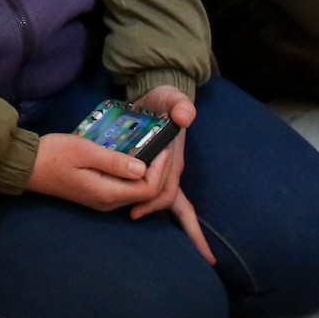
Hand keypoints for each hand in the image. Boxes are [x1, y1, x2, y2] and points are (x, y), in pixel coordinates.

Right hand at [26, 133, 156, 210]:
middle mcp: (108, 203)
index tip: (162, 146)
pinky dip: (135, 174)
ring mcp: (102, 200)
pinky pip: (125, 188)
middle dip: (159, 171)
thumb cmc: (54, 154)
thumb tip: (143, 168)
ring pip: (136, 192)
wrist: (27, 166)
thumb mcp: (85, 151)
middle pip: (146, 194)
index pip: (148, 190)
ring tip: (151, 148)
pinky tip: (134, 156)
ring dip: (148, 172)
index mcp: (107, 194)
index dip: (161, 170)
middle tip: (162, 145)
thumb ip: (114, 161)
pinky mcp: (97, 194)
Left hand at [129, 85, 214, 264]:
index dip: (166, 211)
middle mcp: (171, 169)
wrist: (161, 96)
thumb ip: (181, 105)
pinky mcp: (152, 163)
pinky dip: (145, 197)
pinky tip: (133, 202)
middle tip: (134, 217)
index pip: (171, 193)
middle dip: (158, 213)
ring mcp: (163, 168)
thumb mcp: (173, 98)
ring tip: (133, 214)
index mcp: (174, 161)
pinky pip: (150, 185)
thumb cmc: (167, 100)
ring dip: (150, 207)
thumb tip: (185, 116)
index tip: (155, 221)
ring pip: (161, 197)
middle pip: (166, 201)